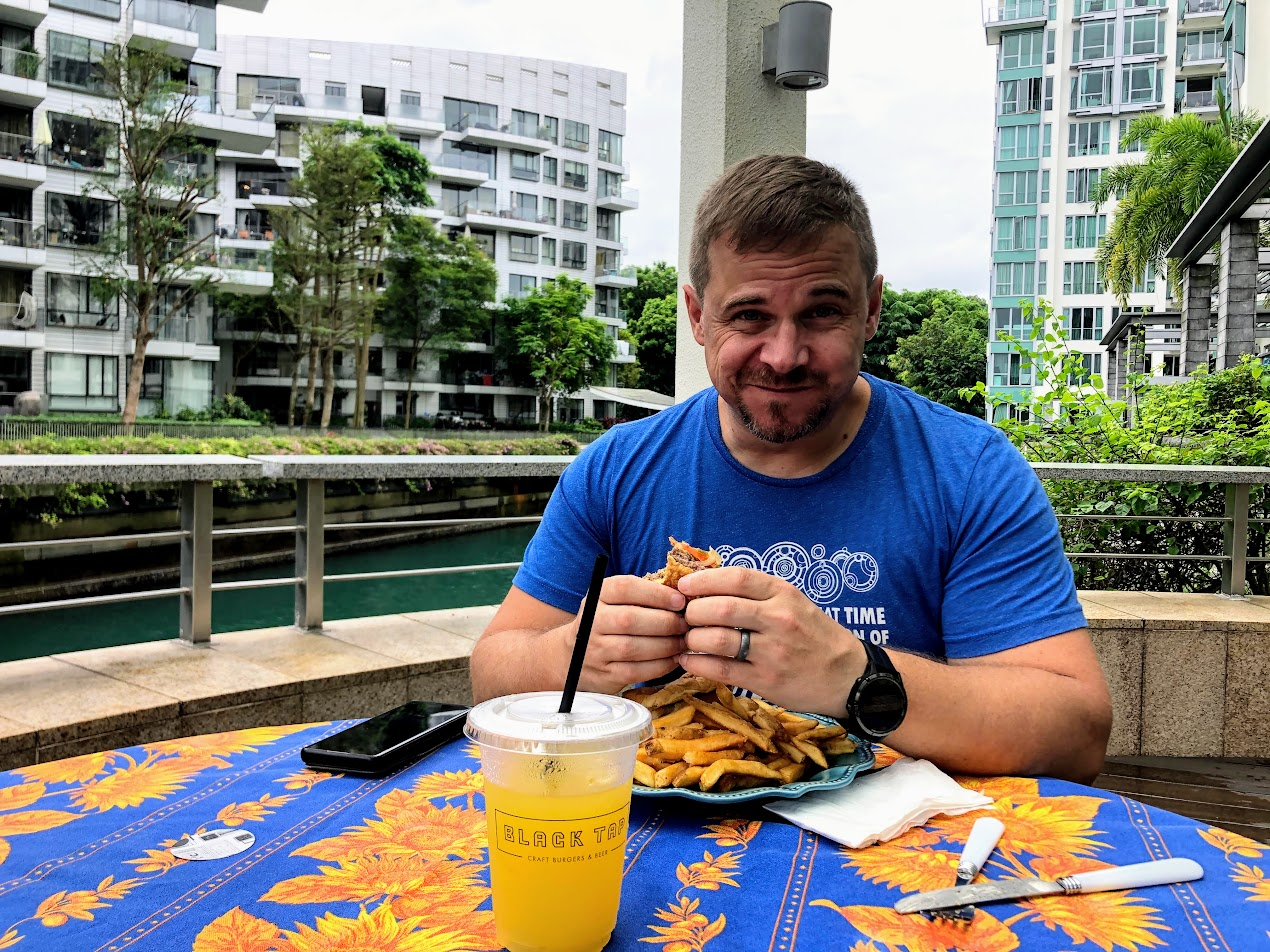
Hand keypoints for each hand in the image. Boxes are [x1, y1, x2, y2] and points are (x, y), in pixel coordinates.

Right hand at [563, 575, 688, 694]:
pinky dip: (660, 666)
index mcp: (597, 596)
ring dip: (665, 645)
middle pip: (629, 619)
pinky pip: (636, 671)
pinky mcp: (604, 674)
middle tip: (685, 624)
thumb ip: (643, 596)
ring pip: (633, 648)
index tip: (680, 601)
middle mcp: (591, 621)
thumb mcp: (615, 601)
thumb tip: (683, 597)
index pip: (625, 588)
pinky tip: (674, 659)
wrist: (575, 656)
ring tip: (682, 642)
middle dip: (665, 622)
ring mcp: (595, 650)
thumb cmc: (609, 622)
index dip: (656, 594)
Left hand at [676, 567, 865, 715]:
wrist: (848, 676)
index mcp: (783, 594)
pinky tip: (688, 661)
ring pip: (718, 639)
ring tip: (687, 639)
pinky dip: (698, 664)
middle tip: (684, 617)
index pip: (736, 578)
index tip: (684, 587)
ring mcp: (773, 651)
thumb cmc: (814, 635)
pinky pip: (722, 669)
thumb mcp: (793, 602)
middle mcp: (779, 619)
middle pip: (721, 608)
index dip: (703, 581)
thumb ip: (757, 594)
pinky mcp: (766, 680)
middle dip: (693, 611)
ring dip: (693, 638)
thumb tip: (707, 586)